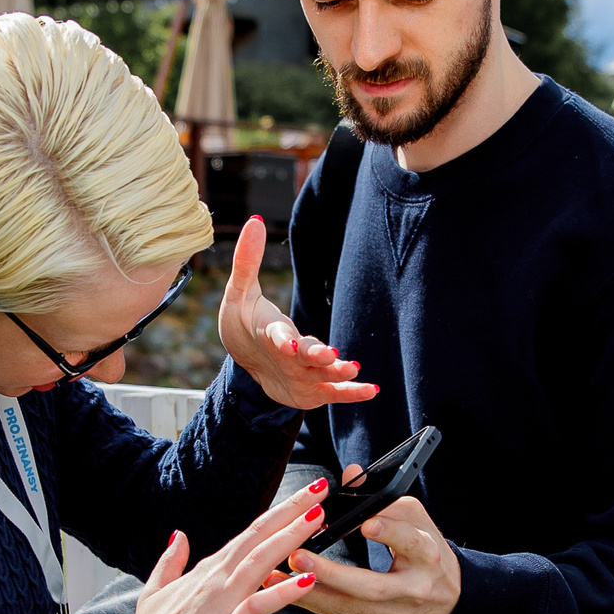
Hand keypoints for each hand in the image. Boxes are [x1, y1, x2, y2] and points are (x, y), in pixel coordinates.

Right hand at [131, 478, 328, 613]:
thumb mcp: (156, 589)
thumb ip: (171, 561)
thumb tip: (178, 536)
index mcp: (209, 569)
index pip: (250, 533)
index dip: (278, 513)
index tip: (303, 497)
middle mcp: (218, 578)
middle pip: (260, 536)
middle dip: (292, 511)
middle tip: (319, 489)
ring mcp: (223, 600)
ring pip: (262, 561)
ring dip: (291, 538)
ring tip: (317, 518)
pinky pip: (259, 606)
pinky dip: (283, 592)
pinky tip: (306, 580)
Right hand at [215, 215, 380, 409]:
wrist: (244, 363)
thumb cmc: (243, 322)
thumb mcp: (240, 291)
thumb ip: (248, 260)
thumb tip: (255, 220)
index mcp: (267, 334)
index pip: (274, 336)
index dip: (281, 340)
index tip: (287, 343)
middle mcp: (285, 359)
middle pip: (301, 358)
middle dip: (315, 357)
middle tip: (330, 356)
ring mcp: (299, 376)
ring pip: (320, 377)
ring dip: (337, 375)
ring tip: (354, 369)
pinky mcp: (311, 390)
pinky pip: (334, 392)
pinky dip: (352, 392)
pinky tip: (372, 389)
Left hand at [292, 477, 461, 613]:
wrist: (448, 609)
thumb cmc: (429, 557)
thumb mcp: (419, 523)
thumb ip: (386, 499)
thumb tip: (351, 473)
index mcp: (428, 556)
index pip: (411, 542)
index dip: (390, 532)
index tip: (366, 523)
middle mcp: (413, 588)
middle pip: (371, 586)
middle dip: (332, 573)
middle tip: (299, 556)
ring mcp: (394, 613)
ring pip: (348, 607)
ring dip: (310, 592)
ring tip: (279, 576)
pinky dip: (311, 603)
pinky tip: (286, 590)